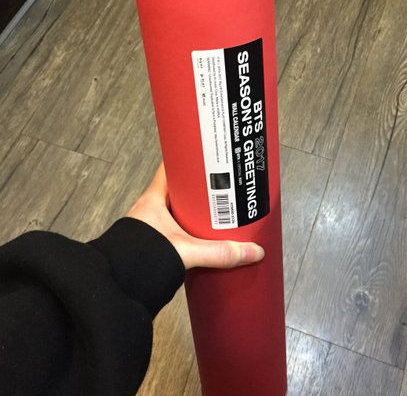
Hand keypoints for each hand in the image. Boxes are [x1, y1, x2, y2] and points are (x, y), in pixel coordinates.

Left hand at [127, 162, 264, 269]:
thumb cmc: (138, 261)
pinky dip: (189, 228)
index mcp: (153, 199)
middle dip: (199, 187)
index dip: (188, 158)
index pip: (170, 167)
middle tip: (221, 185)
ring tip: (218, 210)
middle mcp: (151, 209)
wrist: (117, 289)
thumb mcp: (185, 252)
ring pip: (178, 209)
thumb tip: (251, 251)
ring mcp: (152, 226)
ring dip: (195, 210)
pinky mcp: (155, 242)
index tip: (207, 155)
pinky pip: (176, 227)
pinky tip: (203, 236)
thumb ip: (218, 253)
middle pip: (179, 188)